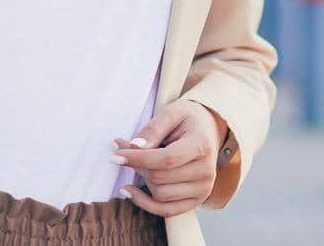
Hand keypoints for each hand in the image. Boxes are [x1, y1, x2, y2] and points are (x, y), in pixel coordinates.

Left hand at [109, 98, 225, 216]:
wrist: (207, 130)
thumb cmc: (186, 119)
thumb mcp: (170, 113)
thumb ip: (152, 129)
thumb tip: (134, 147)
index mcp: (201, 146)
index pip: (167, 159)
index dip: (138, 159)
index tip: (116, 155)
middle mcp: (206, 171)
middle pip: (160, 177)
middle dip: (137, 165)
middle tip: (122, 151)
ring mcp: (202, 189)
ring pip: (160, 194)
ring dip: (141, 180)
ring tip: (135, 163)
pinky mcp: (196, 200)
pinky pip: (166, 211)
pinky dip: (145, 204)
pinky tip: (129, 190)